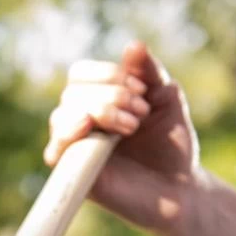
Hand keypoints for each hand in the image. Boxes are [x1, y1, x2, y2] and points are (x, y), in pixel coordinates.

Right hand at [44, 42, 201, 233]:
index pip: (80, 74)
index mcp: (98, 101)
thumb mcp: (166, 99)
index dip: (108, 74)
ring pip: (61, 116)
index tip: (143, 91)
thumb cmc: (171, 146)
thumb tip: (132, 46)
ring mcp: (77, 149)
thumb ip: (149, 72)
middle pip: (72, 92)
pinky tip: (87, 129)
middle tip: (141, 114)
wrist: (179, 189)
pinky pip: (55, 151)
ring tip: (130, 128)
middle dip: (110, 94)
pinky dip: (67, 136)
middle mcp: (82, 122)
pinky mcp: (75, 175)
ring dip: (99, 111)